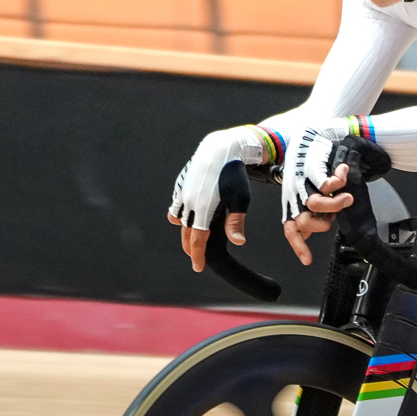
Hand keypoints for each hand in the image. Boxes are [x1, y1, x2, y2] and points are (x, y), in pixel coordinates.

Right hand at [168, 125, 277, 272]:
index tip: (198, 267)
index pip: (197, 239)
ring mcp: (183, 194)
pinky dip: (178, 215)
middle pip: (186, 233)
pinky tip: (184, 219)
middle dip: (190, 248)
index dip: (197, 255)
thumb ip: (236, 222)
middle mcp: (189, 203)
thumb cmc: (234, 174)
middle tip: (195, 258)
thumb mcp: (240, 199)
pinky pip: (176, 206)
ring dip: (184, 232)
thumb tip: (238, 243)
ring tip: (191, 240)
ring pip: (179, 220)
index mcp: (203, 209)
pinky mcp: (181, 186)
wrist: (221, 148)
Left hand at [281, 165, 357, 264]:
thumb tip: (307, 236)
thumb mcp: (308, 192)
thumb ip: (310, 213)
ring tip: (347, 197)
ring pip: (314, 204)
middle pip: (304, 221)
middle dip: (323, 223)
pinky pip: (325, 184)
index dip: (299, 245)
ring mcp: (301, 182)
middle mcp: (294, 195)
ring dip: (335, 204)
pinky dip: (338, 182)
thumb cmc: (310, 166)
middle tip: (336, 216)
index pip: (290, 228)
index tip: (308, 260)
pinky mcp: (311, 169)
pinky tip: (343, 172)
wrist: (309, 135)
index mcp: (292, 202)